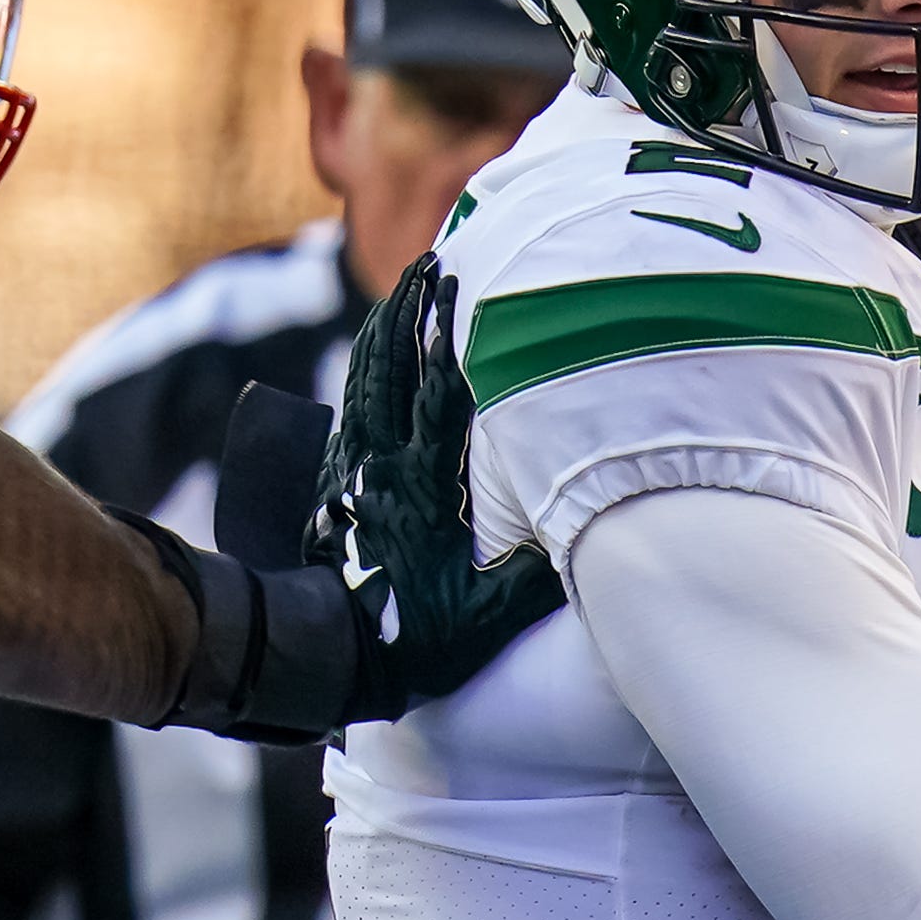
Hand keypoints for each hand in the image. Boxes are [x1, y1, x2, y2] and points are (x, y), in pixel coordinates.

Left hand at [314, 253, 562, 712]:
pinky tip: (378, 339)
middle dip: (412, 313)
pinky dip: (365, 363)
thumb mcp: (490, 615)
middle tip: (432, 262)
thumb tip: (590, 532)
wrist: (330, 657)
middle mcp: (386, 466)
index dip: (450, 340)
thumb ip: (539, 574)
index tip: (461, 291)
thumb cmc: (419, 639)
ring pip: (366, 381)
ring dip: (386, 328)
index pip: (439, 398)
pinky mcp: (339, 476)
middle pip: (394, 371)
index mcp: (425, 488)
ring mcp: (357, 467)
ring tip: (407, 283)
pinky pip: (351, 404)